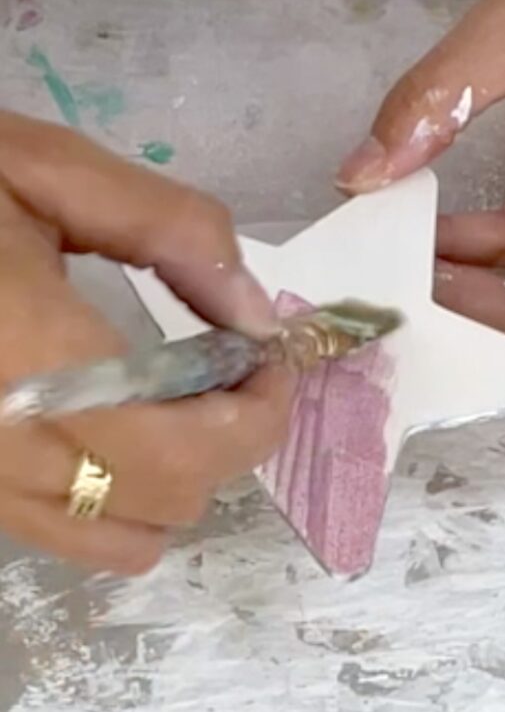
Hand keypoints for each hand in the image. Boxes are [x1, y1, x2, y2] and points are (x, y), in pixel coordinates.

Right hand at [0, 111, 291, 572]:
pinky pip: (68, 538)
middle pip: (171, 498)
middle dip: (231, 439)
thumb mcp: (48, 171)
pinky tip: (113, 438)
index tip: (270, 359)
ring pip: (125, 540)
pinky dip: (120, 506)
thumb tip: (255, 314)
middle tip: (231, 372)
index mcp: (29, 356)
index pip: (189, 445)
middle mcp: (1, 445)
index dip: (261, 413)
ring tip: (175, 408)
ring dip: (179, 482)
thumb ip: (171, 230)